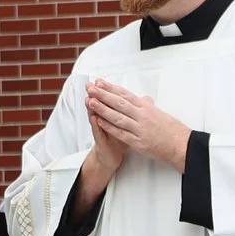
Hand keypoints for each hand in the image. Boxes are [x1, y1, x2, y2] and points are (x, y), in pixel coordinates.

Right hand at [74, 85, 129, 211]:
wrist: (112, 156)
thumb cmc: (122, 138)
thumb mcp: (130, 124)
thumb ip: (135, 112)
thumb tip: (145, 100)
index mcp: (114, 115)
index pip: (109, 100)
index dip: (106, 91)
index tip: (100, 80)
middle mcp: (104, 120)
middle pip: (100, 106)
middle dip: (97, 95)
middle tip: (90, 85)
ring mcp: (101, 130)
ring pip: (96, 117)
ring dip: (93, 108)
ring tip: (89, 98)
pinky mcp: (101, 141)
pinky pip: (99, 133)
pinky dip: (97, 126)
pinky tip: (95, 119)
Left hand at [88, 78, 191, 171]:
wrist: (181, 145)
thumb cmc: (173, 130)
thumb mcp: (160, 113)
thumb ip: (148, 106)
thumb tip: (142, 99)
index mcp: (146, 107)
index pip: (125, 94)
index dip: (111, 88)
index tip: (100, 82)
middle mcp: (142, 115)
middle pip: (119, 103)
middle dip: (103, 95)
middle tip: (90, 88)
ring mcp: (139, 129)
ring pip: (117, 117)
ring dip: (102, 109)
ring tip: (90, 102)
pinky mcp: (138, 142)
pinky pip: (120, 133)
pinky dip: (109, 127)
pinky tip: (99, 121)